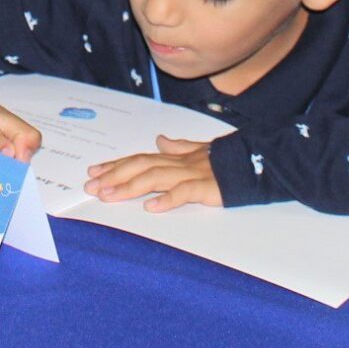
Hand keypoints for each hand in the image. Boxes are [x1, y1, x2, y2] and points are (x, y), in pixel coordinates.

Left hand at [86, 135, 221, 212]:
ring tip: (109, 196)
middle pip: (141, 166)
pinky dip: (167, 199)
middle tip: (91, 187)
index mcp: (176, 157)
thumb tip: (160, 140)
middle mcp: (179, 163)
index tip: (93, 172)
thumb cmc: (227, 161)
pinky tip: (151, 207)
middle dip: (114, 176)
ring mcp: (192, 174)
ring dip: (130, 186)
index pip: (140, 159)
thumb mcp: (200, 152)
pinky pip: (184, 192)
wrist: (257, 162)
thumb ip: (179, 147)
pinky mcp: (206, 188)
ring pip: (155, 178)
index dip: (116, 165)